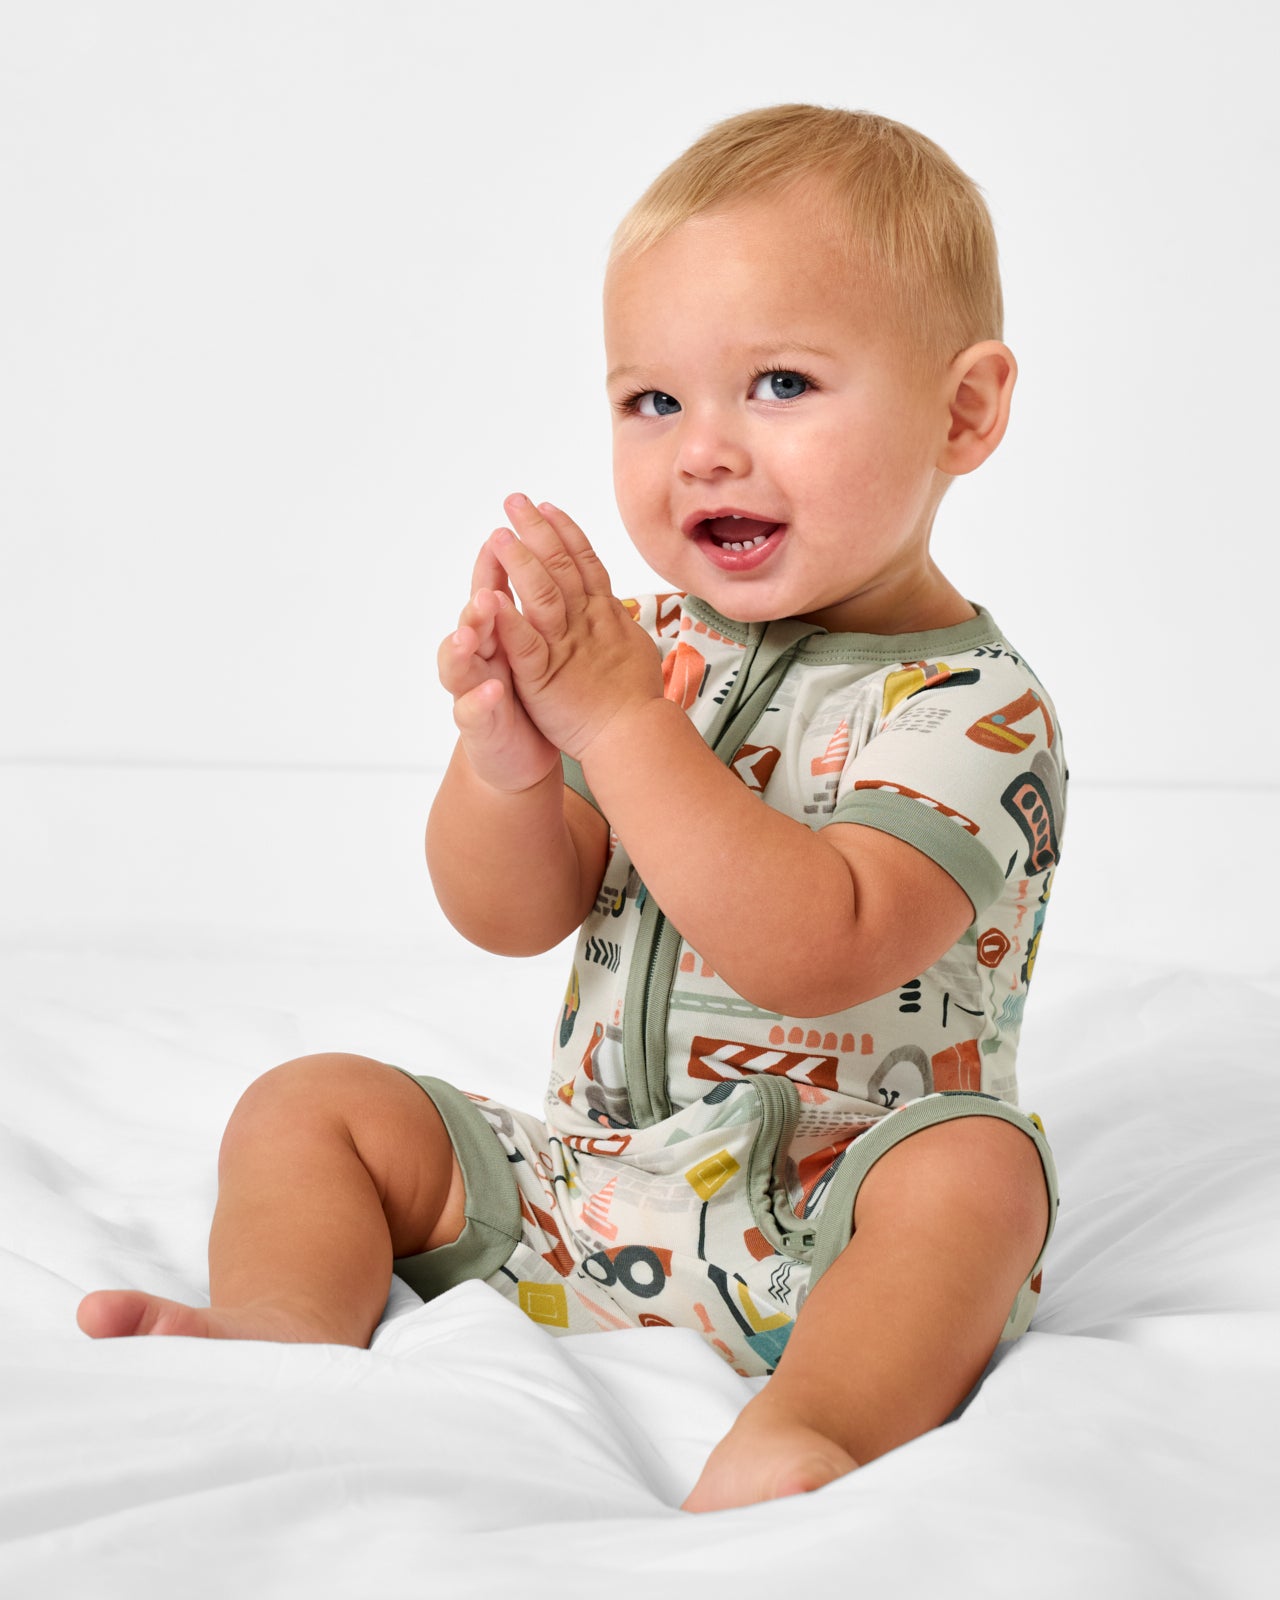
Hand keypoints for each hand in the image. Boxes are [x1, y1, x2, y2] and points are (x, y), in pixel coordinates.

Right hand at [437, 536, 560, 792]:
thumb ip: (535, 606)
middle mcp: (477, 657)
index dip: (490, 566)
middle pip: (470, 622)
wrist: (516, 750)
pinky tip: (491, 691)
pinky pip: (472, 713)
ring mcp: (471, 690)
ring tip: (467, 633)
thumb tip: (551, 556)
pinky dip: (479, 701)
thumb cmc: (529, 692)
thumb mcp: (534, 645)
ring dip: (463, 646)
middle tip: (484, 582)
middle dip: (476, 601)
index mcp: (494, 633)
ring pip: (458, 664)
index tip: (498, 536)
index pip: (488, 591)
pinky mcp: (477, 726)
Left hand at [487, 495, 663, 761]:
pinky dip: (508, 619)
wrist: (633, 735)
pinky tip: (490, 596)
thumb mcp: (632, 647)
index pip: (584, 562)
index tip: (547, 506)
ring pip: (541, 596)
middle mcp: (585, 622)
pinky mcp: (544, 676)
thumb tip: (614, 604)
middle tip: (515, 501)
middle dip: (537, 531)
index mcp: (604, 614)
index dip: (565, 532)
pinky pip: (524, 644)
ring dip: (520, 562)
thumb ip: (616, 622)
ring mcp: (564, 647)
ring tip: (500, 534)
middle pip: (561, 567)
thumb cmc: (634, 698)